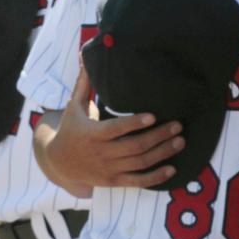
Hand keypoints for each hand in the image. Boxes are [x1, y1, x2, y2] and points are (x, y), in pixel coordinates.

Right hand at [39, 65, 184, 191]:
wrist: (58, 162)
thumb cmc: (71, 129)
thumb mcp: (74, 107)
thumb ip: (84, 84)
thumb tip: (85, 56)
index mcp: (92, 133)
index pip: (116, 129)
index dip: (134, 124)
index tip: (153, 116)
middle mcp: (101, 153)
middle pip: (134, 146)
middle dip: (158, 136)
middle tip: (178, 125)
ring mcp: (108, 169)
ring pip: (139, 162)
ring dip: (162, 153)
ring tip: (180, 141)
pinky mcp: (113, 181)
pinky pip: (137, 181)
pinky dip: (155, 177)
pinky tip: (172, 168)